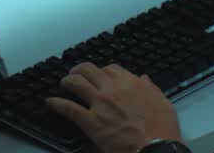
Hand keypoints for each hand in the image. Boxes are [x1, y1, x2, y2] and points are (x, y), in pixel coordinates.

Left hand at [45, 61, 182, 152]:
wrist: (154, 148)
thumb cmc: (161, 129)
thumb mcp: (163, 103)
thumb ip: (151, 89)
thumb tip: (144, 79)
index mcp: (130, 83)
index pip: (111, 68)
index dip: (103, 71)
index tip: (100, 75)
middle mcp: (112, 89)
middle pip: (89, 70)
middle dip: (80, 70)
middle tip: (76, 74)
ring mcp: (99, 103)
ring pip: (76, 83)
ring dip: (67, 81)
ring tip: (63, 84)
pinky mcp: (90, 121)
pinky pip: (69, 108)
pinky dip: (57, 104)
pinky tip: (50, 102)